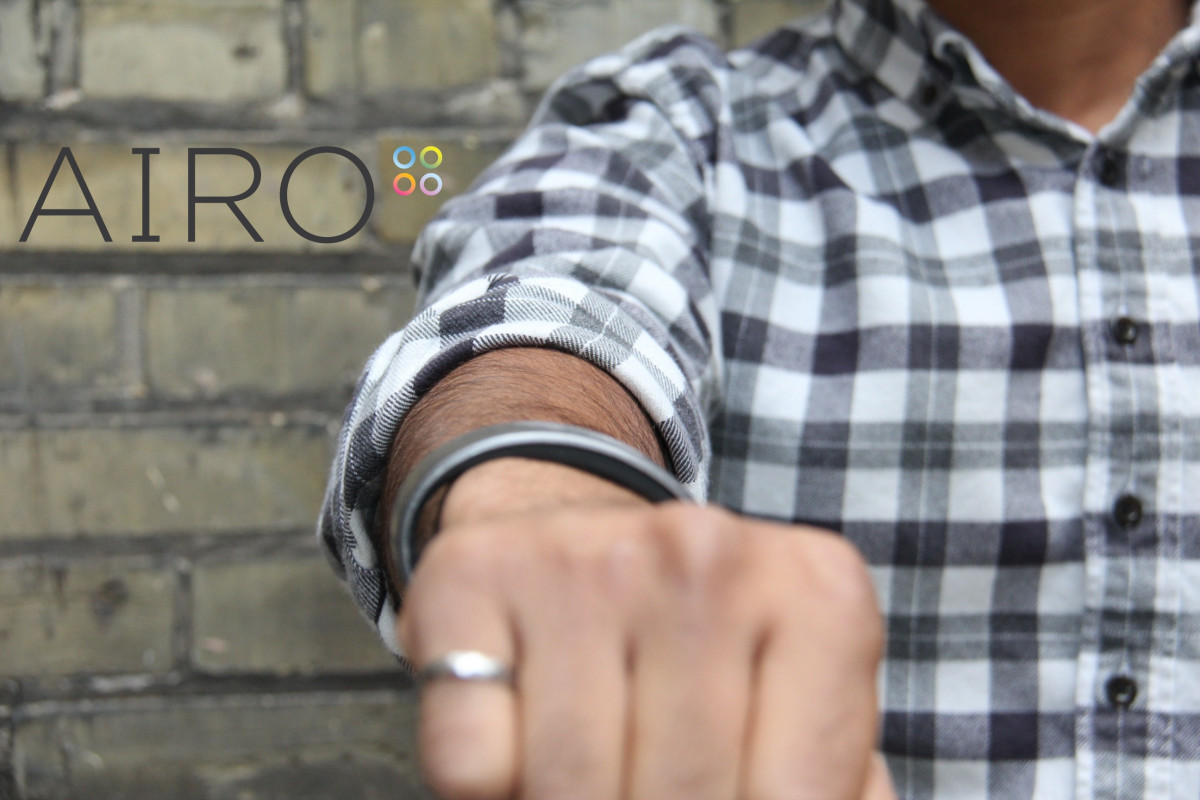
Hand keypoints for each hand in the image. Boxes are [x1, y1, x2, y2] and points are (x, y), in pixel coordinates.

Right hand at [398, 459, 892, 799]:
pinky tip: (516, 729)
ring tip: (588, 768)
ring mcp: (585, 557)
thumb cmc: (696, 644)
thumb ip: (828, 780)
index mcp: (816, 595)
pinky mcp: (474, 575)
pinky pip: (470, 760)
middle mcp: (705, 554)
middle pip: (680, 797)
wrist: (573, 533)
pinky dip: (485, 786)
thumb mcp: (793, 696)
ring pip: (566, 785)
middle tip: (637, 786)